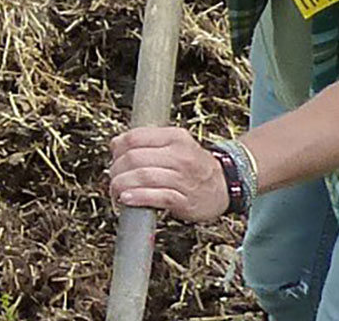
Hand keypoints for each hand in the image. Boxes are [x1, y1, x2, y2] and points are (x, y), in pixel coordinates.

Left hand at [109, 126, 231, 221]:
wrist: (225, 187)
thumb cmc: (193, 166)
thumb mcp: (175, 145)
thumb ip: (147, 141)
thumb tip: (115, 144)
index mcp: (175, 137)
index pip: (134, 138)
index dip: (117, 149)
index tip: (114, 158)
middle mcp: (180, 156)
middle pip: (134, 159)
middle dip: (116, 170)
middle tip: (113, 178)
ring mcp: (184, 179)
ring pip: (142, 177)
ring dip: (122, 185)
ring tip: (116, 190)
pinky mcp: (185, 200)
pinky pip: (156, 197)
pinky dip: (137, 197)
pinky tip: (126, 199)